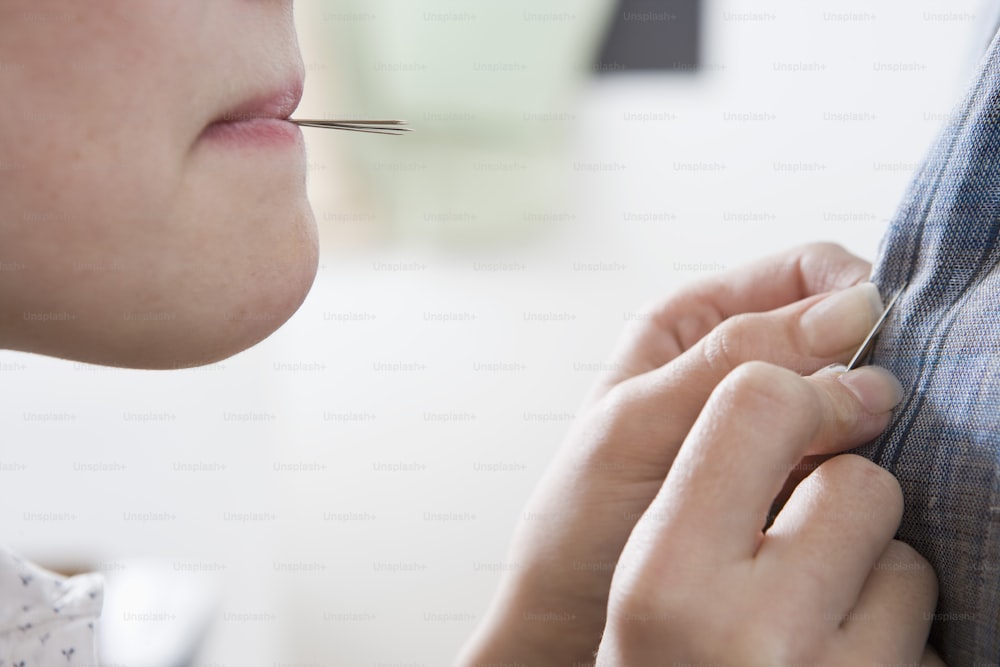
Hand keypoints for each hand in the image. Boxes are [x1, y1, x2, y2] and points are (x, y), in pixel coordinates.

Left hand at [458, 243, 924, 664]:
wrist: (571, 621)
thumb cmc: (580, 521)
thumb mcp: (638, 425)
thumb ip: (730, 364)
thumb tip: (847, 312)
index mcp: (691, 327)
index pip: (799, 276)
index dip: (848, 290)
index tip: (878, 330)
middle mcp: (735, 369)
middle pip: (835, 333)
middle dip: (863, 361)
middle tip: (866, 409)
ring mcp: (766, 428)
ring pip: (849, 396)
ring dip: (866, 418)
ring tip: (841, 455)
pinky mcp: (788, 484)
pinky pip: (848, 458)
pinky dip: (860, 466)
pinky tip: (843, 488)